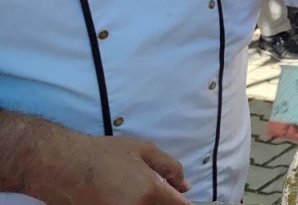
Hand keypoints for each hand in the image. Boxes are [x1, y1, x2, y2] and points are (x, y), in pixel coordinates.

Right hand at [40, 134, 189, 204]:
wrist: (61, 166)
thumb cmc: (102, 154)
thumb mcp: (144, 150)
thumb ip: (170, 167)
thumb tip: (184, 186)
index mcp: (150, 192)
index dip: (185, 203)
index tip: (181, 197)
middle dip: (166, 203)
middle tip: (158, 190)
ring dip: (149, 204)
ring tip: (134, 189)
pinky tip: (124, 195)